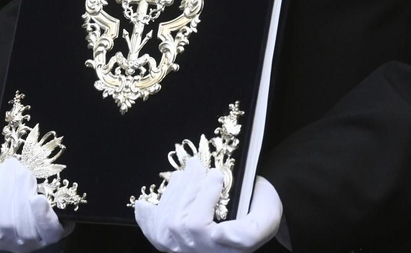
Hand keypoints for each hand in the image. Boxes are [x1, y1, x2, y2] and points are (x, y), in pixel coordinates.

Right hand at [0, 159, 72, 251]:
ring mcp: (35, 242)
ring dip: (22, 193)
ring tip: (23, 172)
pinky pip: (48, 229)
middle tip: (11, 166)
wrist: (44, 193)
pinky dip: (41, 214)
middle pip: (5, 220)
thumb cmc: (9, 193)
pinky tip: (38, 197)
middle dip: (6, 189)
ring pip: (24, 224)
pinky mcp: (54, 234)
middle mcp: (13, 244)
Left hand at [134, 161, 282, 252]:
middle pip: (181, 223)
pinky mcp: (174, 245)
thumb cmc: (260, 214)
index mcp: (228, 248)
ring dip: (173, 193)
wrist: (254, 220)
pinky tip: (144, 205)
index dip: (205, 197)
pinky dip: (147, 218)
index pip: (201, 226)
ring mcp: (187, 251)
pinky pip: (155, 235)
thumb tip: (217, 231)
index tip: (216, 174)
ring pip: (167, 225)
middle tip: (198, 165)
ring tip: (184, 174)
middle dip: (188, 187)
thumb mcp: (266, 218)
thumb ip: (249, 230)